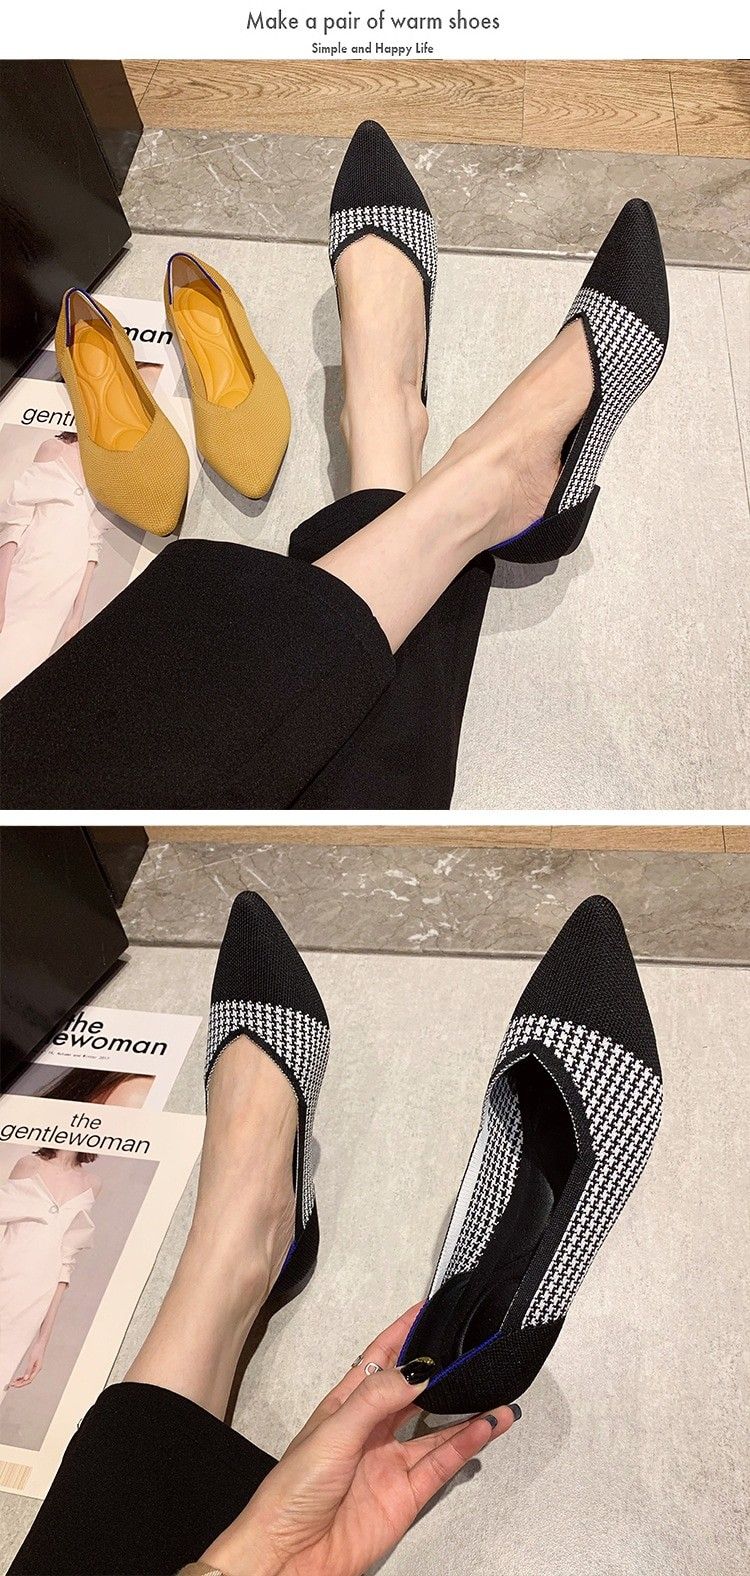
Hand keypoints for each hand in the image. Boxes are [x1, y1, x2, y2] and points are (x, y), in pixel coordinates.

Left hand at [10, 1335, 46, 1387]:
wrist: (41, 1343)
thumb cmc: (38, 1350)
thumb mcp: (32, 1359)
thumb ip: (28, 1369)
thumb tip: (25, 1378)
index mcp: (37, 1369)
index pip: (29, 1380)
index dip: (22, 1383)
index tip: (16, 1385)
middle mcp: (36, 1370)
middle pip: (28, 1380)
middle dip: (20, 1383)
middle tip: (13, 1385)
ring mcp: (35, 1368)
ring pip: (27, 1377)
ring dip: (21, 1380)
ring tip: (14, 1382)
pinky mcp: (33, 1366)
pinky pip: (27, 1373)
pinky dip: (23, 1376)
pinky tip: (19, 1378)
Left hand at [203, 1303, 518, 1575]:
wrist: (289, 1558)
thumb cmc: (295, 1489)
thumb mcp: (334, 1433)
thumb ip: (378, 1400)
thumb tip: (419, 1370)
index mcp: (346, 1405)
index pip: (379, 1359)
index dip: (403, 1333)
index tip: (430, 1308)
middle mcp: (372, 1430)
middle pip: (414, 1391)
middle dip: (442, 1370)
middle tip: (475, 1348)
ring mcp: (391, 1463)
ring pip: (437, 1428)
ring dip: (467, 1410)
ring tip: (498, 1388)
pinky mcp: (407, 1496)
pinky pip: (443, 1464)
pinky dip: (468, 1444)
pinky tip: (488, 1425)